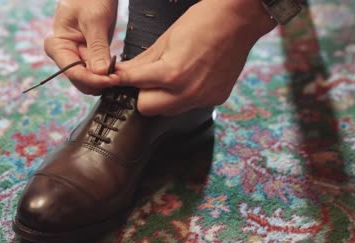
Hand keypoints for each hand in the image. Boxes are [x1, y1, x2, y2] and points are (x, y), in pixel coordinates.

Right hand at [44, 0, 119, 94]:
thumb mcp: (94, 20)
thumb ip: (97, 47)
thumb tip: (101, 73)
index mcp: (56, 46)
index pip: (73, 72)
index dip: (93, 80)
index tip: (112, 80)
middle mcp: (64, 55)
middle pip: (80, 80)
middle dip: (99, 82)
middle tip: (119, 78)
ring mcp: (76, 56)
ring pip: (90, 80)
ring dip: (104, 80)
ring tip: (121, 74)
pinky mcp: (89, 56)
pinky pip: (98, 72)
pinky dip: (108, 74)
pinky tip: (119, 71)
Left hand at [115, 0, 275, 115]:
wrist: (240, 19)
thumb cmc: (203, 22)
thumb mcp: (166, 39)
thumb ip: (142, 61)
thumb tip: (123, 72)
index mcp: (172, 74)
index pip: (134, 85)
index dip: (122, 79)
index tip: (115, 78)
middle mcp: (187, 92)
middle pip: (147, 109)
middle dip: (141, 95)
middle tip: (145, 79)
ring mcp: (203, 98)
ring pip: (168, 111)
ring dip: (162, 98)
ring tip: (170, 77)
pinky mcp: (215, 99)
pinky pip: (189, 105)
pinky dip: (184, 95)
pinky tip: (191, 78)